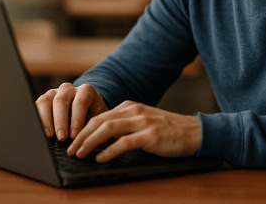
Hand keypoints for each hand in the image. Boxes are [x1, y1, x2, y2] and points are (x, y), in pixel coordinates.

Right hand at [35, 83, 108, 140]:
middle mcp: (68, 89)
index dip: (76, 119)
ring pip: (46, 101)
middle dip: (61, 121)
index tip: (74, 136)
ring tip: (49, 136)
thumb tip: (85, 142)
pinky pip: (37, 106)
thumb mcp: (97, 120)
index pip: (80, 102)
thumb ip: (92, 127)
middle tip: (61, 138)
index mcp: (86, 91)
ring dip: (47, 120)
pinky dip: (38, 119)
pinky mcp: (44, 99)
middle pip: (61, 101)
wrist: (86, 109)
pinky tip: (41, 131)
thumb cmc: (92, 117)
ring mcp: (54, 92)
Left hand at [67, 100, 201, 162]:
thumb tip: (100, 141)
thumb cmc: (169, 131)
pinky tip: (100, 159)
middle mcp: (134, 111)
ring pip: (107, 129)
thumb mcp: (144, 124)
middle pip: (99, 121)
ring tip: (80, 154)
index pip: (99, 116)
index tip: (72, 142)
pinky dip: (109, 151)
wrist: (195, 132)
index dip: (83, 129)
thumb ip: (125, 127)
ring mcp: (143, 122)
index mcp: (130, 107)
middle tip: (70, 150)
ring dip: (90, 142)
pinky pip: (124, 142)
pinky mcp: (151, 136)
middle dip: (81, 136)